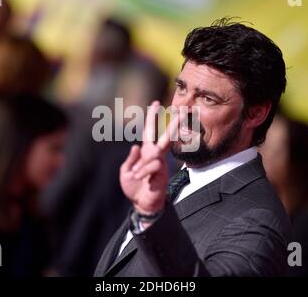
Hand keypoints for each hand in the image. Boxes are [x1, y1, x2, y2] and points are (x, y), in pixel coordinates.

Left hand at [120, 101, 178, 215]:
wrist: (141, 204)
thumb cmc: (134, 186)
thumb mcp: (126, 170)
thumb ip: (131, 158)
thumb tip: (136, 146)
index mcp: (146, 151)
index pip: (150, 131)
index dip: (152, 117)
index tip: (156, 103)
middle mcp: (155, 155)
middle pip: (166, 136)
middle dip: (173, 124)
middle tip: (181, 110)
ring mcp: (160, 165)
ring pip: (157, 153)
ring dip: (142, 164)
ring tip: (134, 175)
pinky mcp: (162, 174)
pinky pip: (153, 166)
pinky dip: (143, 171)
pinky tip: (137, 177)